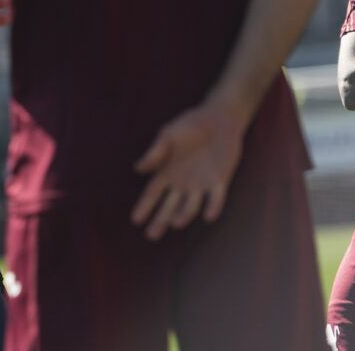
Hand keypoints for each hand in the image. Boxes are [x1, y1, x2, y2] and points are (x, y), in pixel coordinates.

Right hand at [130, 104, 243, 240]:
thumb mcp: (168, 135)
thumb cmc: (190, 124)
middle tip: (151, 236)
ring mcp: (202, 184)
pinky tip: (208, 216)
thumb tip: (137, 169)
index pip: (153, 193)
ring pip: (191, 206)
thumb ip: (155, 153)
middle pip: (169, 206)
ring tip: (175, 223)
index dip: (144, 206)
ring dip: (183, 215)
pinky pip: (216, 198)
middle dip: (160, 220)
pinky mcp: (220, 181)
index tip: (135, 220)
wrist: (219, 118)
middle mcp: (183, 182)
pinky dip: (213, 207)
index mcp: (168, 171)